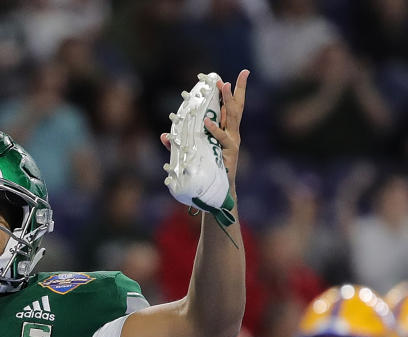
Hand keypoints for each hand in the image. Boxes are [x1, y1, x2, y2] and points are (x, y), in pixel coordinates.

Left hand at [161, 71, 247, 223]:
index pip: (232, 107)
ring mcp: (232, 143)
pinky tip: (206, 123)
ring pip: (231, 118)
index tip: (243, 72)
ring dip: (228, 102)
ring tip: (225, 86)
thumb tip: (164, 136)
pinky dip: (213, 130)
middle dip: (238, 91)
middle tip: (241, 74)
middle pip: (237, 108)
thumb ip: (177, 144)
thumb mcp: (189, 154)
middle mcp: (232, 134)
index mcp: (225, 131)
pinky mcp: (229, 153)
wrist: (215, 193)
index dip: (237, 91)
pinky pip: (221, 139)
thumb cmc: (205, 171)